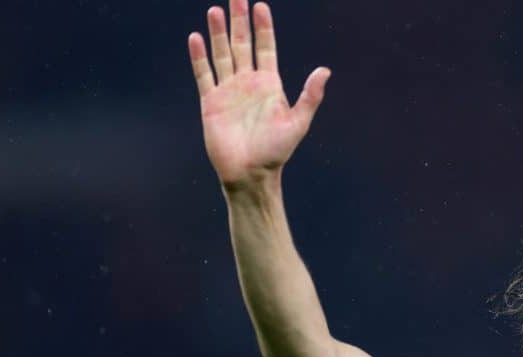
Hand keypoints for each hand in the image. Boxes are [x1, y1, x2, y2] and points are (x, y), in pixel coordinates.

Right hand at [188, 0, 329, 189]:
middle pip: (242, 44)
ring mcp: (228, 91)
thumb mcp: (298, 123)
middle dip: (240, 21)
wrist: (251, 174)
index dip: (263, 27)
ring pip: (222, 54)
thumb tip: (325, 70)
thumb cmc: (277, 152)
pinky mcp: (211, 102)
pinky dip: (200, 57)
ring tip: (216, 10)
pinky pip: (204, 74)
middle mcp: (248, 83)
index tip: (260, 4)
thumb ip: (310, 96)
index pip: (266, 48)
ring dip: (219, 33)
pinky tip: (197, 37)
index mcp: (270, 85)